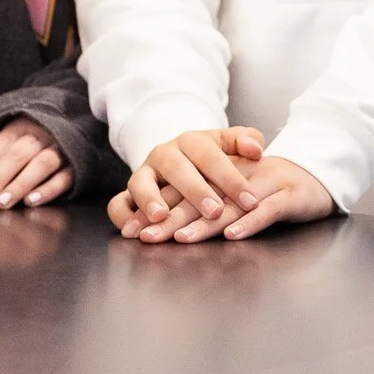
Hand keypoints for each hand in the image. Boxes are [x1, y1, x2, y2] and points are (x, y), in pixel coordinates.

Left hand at [0, 117, 71, 210]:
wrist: (72, 129)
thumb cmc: (30, 146)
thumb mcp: (10, 144)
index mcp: (19, 128)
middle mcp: (40, 136)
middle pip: (16, 156)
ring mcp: (61, 149)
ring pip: (41, 164)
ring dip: (19, 185)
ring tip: (2, 204)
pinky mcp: (76, 165)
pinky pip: (63, 177)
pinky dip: (47, 189)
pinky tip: (31, 201)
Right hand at [109, 127, 266, 238]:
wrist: (181, 158)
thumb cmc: (213, 157)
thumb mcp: (230, 143)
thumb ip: (246, 141)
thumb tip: (256, 150)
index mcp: (192, 140)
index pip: (213, 157)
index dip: (232, 180)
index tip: (250, 201)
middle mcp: (165, 154)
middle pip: (179, 170)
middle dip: (197, 192)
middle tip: (215, 212)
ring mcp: (144, 172)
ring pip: (141, 183)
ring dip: (150, 200)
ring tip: (161, 218)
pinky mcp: (128, 192)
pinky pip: (117, 204)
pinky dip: (122, 217)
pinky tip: (134, 233)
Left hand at [159, 155, 336, 244]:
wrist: (321, 173)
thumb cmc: (274, 188)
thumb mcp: (238, 192)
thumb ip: (207, 204)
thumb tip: (166, 227)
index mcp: (224, 172)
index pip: (186, 188)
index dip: (159, 209)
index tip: (133, 229)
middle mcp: (242, 174)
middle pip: (203, 196)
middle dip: (172, 218)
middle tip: (148, 237)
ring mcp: (268, 183)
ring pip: (231, 203)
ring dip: (205, 222)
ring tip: (181, 238)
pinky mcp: (292, 195)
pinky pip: (268, 210)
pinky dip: (249, 222)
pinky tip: (232, 235)